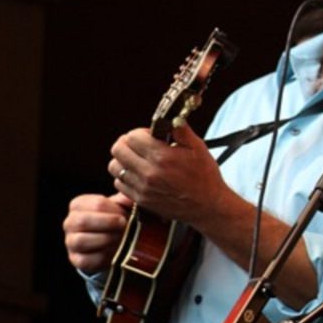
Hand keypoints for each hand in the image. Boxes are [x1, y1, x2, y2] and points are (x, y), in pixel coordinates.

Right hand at [63, 192, 131, 273]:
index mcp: (79, 205)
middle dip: (108, 223)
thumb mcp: (121, 206)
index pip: (96, 204)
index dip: (114, 209)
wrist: (113, 242)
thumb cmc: (116, 219)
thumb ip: (126, 200)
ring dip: (105, 239)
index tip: (124, 214)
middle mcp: (70, 222)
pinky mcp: (76, 259)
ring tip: (119, 238)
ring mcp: (70, 242)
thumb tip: (131, 199)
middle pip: (83, 221)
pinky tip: (114, 252)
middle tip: (123, 225)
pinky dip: (102, 256)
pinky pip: (85, 260)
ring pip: (80, 241)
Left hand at [107, 121, 227, 227]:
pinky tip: (138, 173)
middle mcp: (149, 173)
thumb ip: (181, 130)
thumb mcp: (198, 148)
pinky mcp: (140, 200)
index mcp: (163, 157)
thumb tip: (171, 116)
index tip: (150, 136)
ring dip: (123, 160)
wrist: (207, 206)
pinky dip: (125, 176)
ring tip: (137, 159)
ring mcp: (143, 188)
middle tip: (139, 145)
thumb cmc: (204, 175)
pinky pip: (119, 183)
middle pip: (118, 149)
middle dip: (127, 143)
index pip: (132, 136)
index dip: (140, 133)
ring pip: (114, 167)